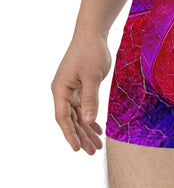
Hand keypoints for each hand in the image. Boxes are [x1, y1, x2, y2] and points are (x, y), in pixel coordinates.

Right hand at [51, 31, 111, 154]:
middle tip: (93, 152)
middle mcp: (63, 92)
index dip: (70, 135)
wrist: (92, 35)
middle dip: (81, 136)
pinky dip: (90, 119)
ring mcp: (71, 90)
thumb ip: (90, 98)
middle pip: (71, 120)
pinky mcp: (80, 87)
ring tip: (97, 145)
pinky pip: (83, 108)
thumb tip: (87, 121)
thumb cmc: (91, 52)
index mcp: (60, 90)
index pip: (63, 118)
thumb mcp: (92, 76)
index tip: (77, 149)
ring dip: (87, 130)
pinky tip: (97, 129)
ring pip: (78, 116)